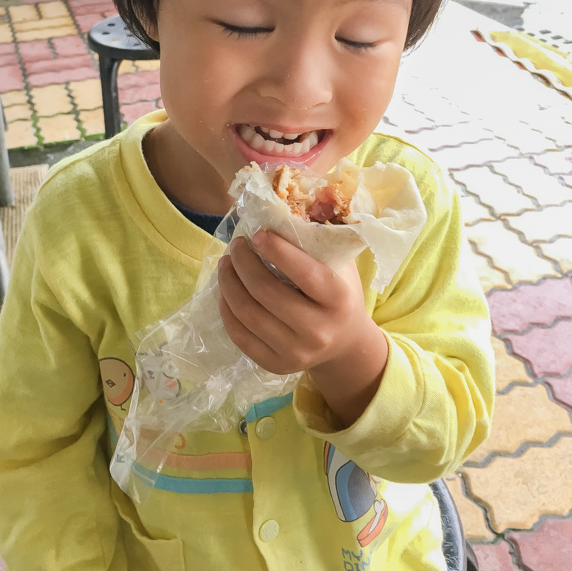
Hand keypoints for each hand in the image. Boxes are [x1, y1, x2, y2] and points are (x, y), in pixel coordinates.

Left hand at [217, 231, 388, 426]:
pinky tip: (226, 290)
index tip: (258, 234)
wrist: (345, 344)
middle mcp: (319, 330)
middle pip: (267, 293)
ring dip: (229, 284)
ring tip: (226, 263)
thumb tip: (282, 205)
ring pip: (248, 314)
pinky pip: (240, 336)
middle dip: (244, 264)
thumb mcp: (341, 266)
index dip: (277, 251)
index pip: (304, 273)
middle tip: (236, 245)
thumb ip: (319, 241)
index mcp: (339, 300)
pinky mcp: (275, 365)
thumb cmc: (340, 293)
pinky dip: (227, 309)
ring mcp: (296, 352)